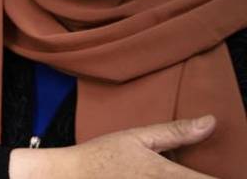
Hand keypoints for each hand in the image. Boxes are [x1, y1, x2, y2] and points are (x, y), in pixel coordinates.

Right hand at [9, 115, 216, 178]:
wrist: (67, 176)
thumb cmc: (100, 156)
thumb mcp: (137, 137)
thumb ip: (176, 132)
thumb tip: (211, 121)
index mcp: (167, 174)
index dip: (221, 177)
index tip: (226, 172)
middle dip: (200, 178)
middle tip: (190, 171)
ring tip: (172, 173)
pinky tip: (154, 178)